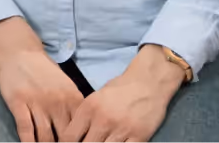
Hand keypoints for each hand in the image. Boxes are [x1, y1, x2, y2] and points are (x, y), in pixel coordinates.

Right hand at [0, 18, 84, 142]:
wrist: (20, 52)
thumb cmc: (44, 71)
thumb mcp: (66, 86)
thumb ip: (74, 107)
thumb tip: (83, 130)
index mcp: (73, 98)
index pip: (82, 129)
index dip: (80, 141)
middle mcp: (58, 102)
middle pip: (65, 137)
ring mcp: (38, 103)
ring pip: (45, 137)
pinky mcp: (19, 102)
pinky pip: (26, 130)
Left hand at [59, 45, 184, 142]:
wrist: (148, 81)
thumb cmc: (120, 89)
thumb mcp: (96, 97)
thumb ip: (86, 116)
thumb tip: (75, 135)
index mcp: (89, 108)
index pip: (70, 136)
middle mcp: (103, 120)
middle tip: (90, 142)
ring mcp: (121, 130)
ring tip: (104, 142)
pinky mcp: (139, 137)